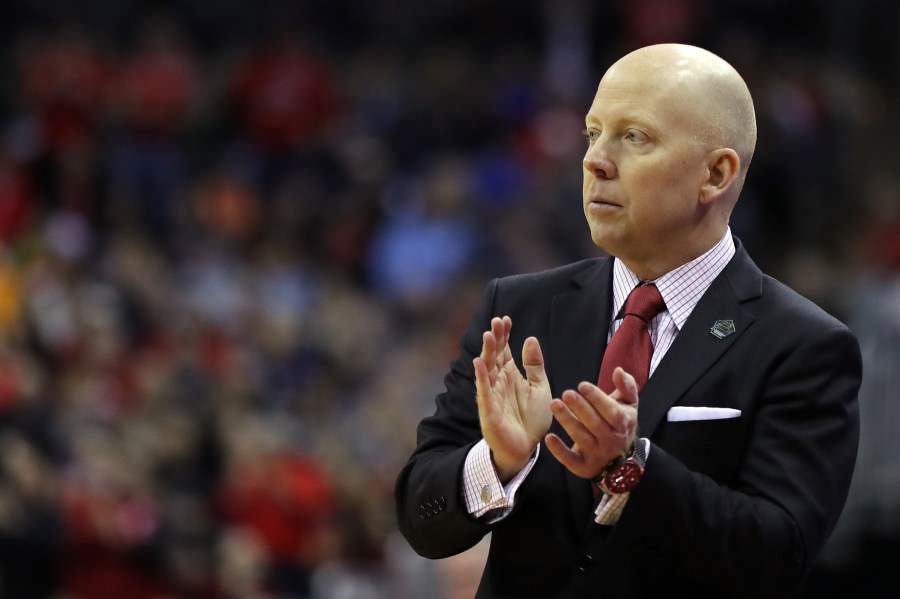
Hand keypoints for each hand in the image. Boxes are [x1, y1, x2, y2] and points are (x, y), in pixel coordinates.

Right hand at [474, 316, 551, 482]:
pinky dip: (481, 376)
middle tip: (496, 321)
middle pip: (495, 355)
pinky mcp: (489, 410)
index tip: (506, 319)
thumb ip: (535, 365)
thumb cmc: (531, 419)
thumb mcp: (539, 388)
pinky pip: (484, 391)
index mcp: (511, 375)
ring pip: (488, 369)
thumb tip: (530, 338)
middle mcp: (499, 381)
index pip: (505, 350)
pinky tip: (479, 362)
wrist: (526, 448)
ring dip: (487, 352)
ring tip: (489, 335)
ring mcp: (492, 394)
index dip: (505, 335)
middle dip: (495, 338)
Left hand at [545, 367, 639, 478]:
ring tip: (554, 405)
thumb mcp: (628, 404)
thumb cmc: (619, 423)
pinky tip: (549, 438)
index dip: (598, 398)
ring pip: (582, 439)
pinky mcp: (583, 467)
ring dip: (568, 422)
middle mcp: (612, 441)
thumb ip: (626, 385)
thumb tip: (618, 371)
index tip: (582, 385)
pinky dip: (559, 451)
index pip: (612, 412)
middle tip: (566, 393)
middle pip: (596, 425)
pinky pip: (571, 460)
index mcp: (623, 424)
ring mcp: (598, 455)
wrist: (620, 458)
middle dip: (580, 408)